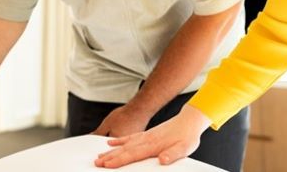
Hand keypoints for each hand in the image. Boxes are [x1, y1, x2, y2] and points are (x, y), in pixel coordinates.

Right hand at [94, 104, 210, 168]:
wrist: (189, 120)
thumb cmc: (187, 136)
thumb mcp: (185, 148)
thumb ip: (173, 154)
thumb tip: (162, 160)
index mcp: (153, 145)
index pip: (133, 154)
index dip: (119, 160)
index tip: (107, 165)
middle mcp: (146, 139)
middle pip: (124, 150)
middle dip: (110, 157)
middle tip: (97, 163)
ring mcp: (145, 136)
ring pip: (124, 144)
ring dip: (111, 151)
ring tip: (99, 157)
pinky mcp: (147, 134)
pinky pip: (129, 138)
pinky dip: (119, 141)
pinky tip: (111, 143)